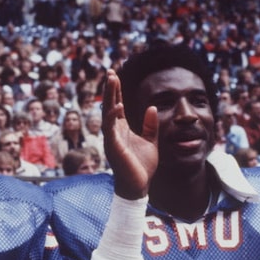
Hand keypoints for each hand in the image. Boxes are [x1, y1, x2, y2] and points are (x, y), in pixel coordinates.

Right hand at [101, 69, 157, 199]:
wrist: (139, 186)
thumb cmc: (142, 166)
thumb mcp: (150, 142)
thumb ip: (150, 125)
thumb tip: (152, 107)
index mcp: (121, 129)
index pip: (117, 105)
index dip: (116, 91)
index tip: (115, 75)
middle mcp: (114, 132)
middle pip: (110, 105)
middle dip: (110, 89)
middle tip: (110, 72)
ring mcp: (111, 139)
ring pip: (107, 113)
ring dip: (110, 96)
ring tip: (112, 80)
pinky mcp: (113, 147)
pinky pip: (110, 128)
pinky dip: (113, 116)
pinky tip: (119, 105)